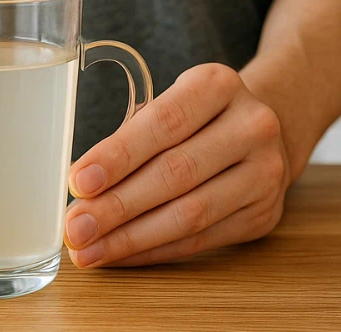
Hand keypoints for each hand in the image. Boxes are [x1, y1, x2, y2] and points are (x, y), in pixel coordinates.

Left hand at [63, 64, 290, 266]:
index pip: (163, 122)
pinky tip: (121, 254)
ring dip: (131, 237)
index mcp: (218, 85)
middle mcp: (251, 126)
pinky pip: (201, 240)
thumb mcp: (172, 104)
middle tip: (75, 227)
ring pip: (190, 214)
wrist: (263, 135)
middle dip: (117, 205)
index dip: (118, 155)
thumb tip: (81, 186)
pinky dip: (154, 250)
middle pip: (175, 172)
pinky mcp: (263, 213)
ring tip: (89, 250)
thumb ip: (131, 137)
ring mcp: (265, 172)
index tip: (78, 182)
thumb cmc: (198, 119)